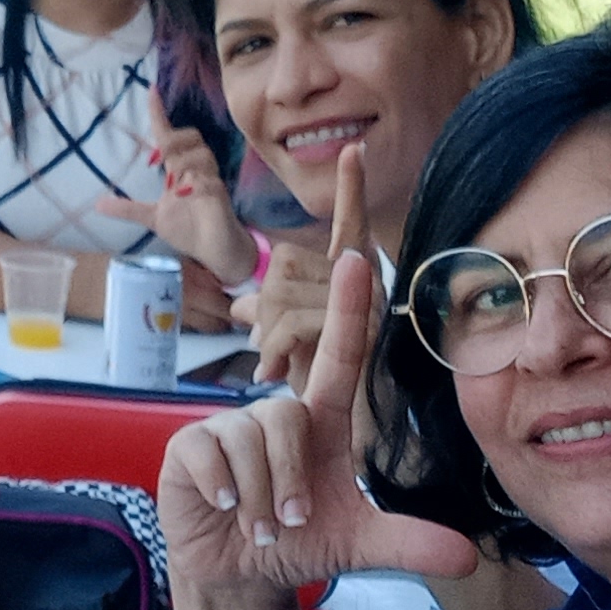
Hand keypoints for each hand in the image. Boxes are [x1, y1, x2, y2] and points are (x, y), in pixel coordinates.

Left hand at [129, 102, 251, 289]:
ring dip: (184, 161)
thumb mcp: (152, 218)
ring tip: (171, 182)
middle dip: (173, 140)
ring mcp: (211, 182)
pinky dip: (197, 184)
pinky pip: (212, 182)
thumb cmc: (188, 230)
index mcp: (179, 171)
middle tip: (156, 158)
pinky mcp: (221, 198)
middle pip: (192, 137)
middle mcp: (196, 171)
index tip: (151, 91)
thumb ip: (128, 209)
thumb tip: (98, 204)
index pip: (169, 135)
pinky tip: (184, 193)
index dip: (160, 114)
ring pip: (203, 155)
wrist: (215, 252)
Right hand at [160, 162, 477, 605]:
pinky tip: (221, 507)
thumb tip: (469, 558)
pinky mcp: (188, 446)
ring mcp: (228, 426)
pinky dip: (222, 490)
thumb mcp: (356, 543)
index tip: (357, 258)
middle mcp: (274, 415)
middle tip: (290, 522)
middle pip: (287, 418)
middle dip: (290, 482)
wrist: (239, 574)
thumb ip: (408, 543)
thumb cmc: (298, 542)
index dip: (346, 308)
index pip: (338, 356)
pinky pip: (210, 454)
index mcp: (320, 423)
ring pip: (249, 441)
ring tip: (258, 527)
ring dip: (258, 498)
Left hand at [240, 139, 374, 390]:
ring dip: (264, 335)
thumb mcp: (288, 353)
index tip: (354, 148)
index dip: (351, 188)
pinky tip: (273, 375)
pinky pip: (290, 321)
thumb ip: (270, 320)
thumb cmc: (314, 405)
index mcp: (354, 288)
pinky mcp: (359, 331)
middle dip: (262, 312)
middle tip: (269, 353)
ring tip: (277, 370)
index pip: (351, 228)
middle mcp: (369, 289)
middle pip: (282, 267)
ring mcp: (368, 309)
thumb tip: (241, 299)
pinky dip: (270, 350)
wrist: (336, 461)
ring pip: (279, 293)